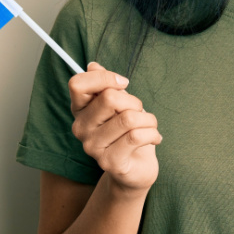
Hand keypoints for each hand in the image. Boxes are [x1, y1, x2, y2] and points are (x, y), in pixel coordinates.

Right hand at [68, 62, 161, 194]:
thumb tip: (92, 66)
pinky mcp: (109, 162)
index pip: (78, 84)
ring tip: (151, 126)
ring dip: (149, 119)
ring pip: (128, 118)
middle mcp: (80, 128)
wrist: (136, 168)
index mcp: (79, 110)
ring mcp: (93, 147)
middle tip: (140, 112)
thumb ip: (105, 85)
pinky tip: (155, 138)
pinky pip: (136, 137)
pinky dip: (153, 133)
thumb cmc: (128, 131)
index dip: (105, 78)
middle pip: (110, 98)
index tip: (124, 84)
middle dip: (134, 101)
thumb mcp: (119, 104)